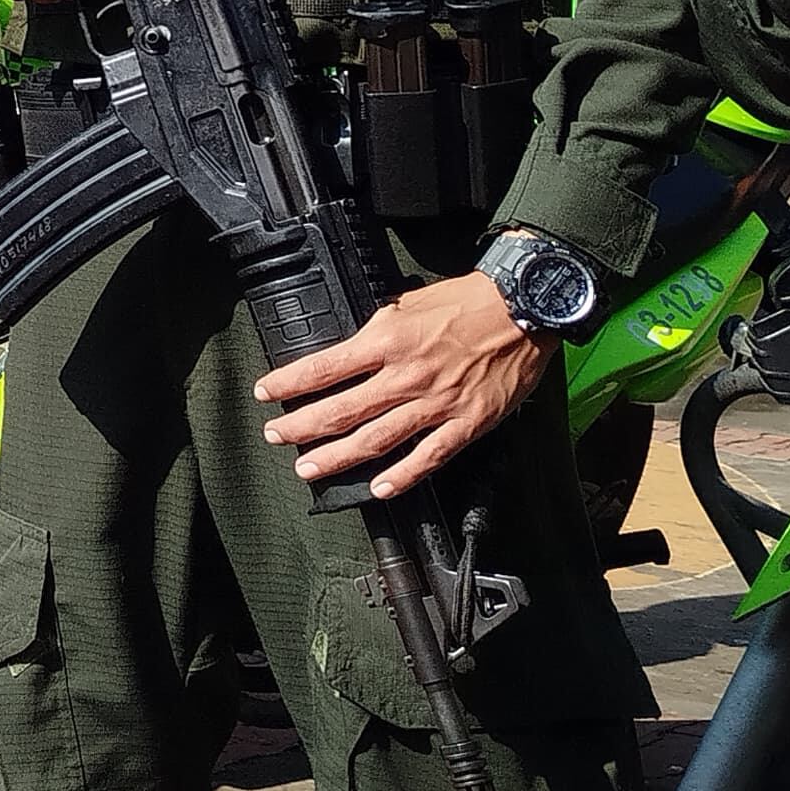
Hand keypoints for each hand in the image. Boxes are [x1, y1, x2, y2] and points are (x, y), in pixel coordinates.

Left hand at [256, 270, 547, 496]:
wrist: (523, 308)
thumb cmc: (467, 301)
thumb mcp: (407, 303)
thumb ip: (378, 331)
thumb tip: (351, 350)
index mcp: (387, 340)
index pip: (325, 367)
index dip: (289, 383)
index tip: (266, 392)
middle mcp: (406, 375)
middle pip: (342, 410)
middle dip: (301, 426)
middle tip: (275, 436)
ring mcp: (436, 403)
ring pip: (376, 439)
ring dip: (338, 457)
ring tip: (309, 469)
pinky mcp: (466, 423)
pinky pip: (428, 457)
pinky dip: (402, 476)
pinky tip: (379, 489)